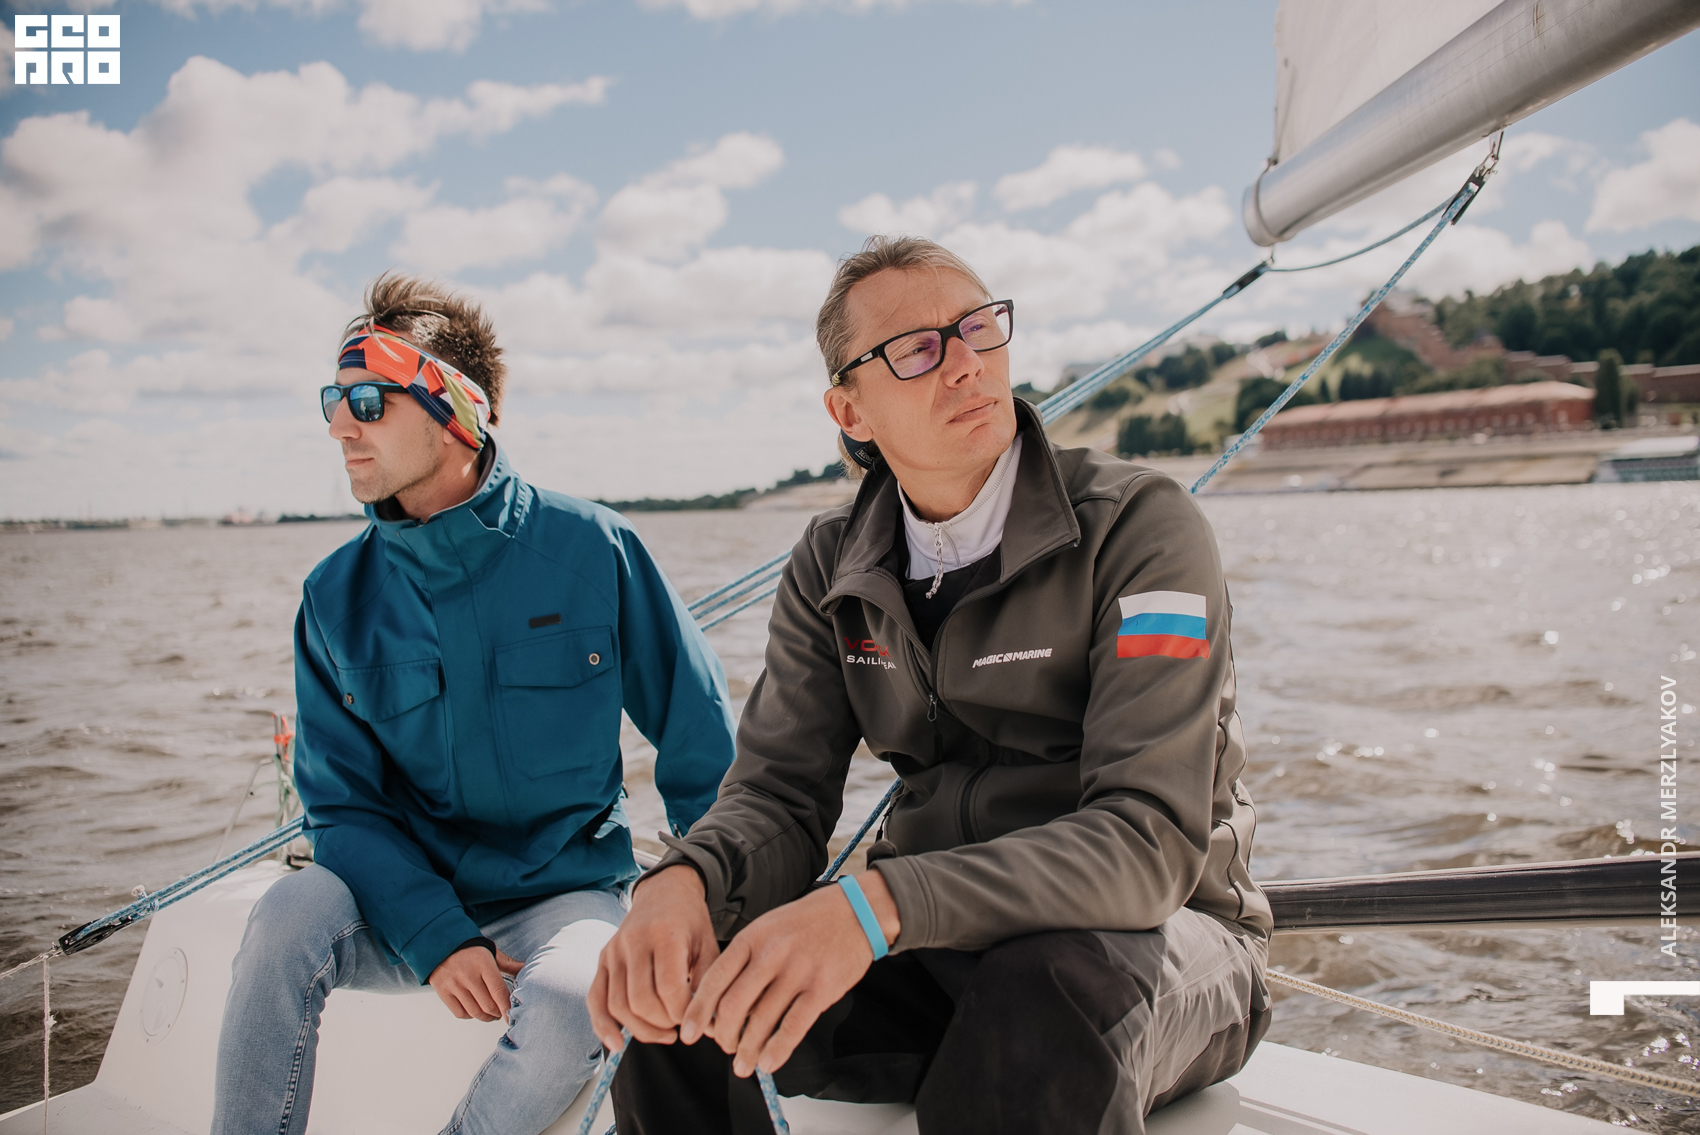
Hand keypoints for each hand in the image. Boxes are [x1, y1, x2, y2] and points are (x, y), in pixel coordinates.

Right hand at [428, 945, 522, 1022]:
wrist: (439, 944)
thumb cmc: (470, 950)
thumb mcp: (491, 952)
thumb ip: (508, 964)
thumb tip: (526, 967)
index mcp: (483, 964)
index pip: (499, 992)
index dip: (507, 1008)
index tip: (511, 1017)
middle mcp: (468, 975)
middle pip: (488, 1005)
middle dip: (498, 1013)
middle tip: (501, 1013)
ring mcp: (454, 984)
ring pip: (475, 1012)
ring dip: (486, 1017)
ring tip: (490, 1014)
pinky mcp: (443, 992)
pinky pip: (460, 1013)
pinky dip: (470, 1016)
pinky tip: (474, 1010)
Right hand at [589, 864, 719, 1050]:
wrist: (664, 892)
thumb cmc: (691, 922)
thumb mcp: (709, 945)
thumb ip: (707, 982)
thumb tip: (705, 1025)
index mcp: (665, 934)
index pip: (669, 987)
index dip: (683, 1013)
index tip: (695, 1019)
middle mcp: (634, 941)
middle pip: (642, 1000)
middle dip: (663, 1023)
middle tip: (680, 1026)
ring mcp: (614, 951)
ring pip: (618, 1005)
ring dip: (641, 1030)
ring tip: (665, 1033)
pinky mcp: (603, 960)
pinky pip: (596, 999)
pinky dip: (602, 1025)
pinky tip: (617, 1044)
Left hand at [682, 870, 899, 1078]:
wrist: (855, 911)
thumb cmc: (807, 923)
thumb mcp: (768, 928)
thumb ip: (745, 960)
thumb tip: (723, 1004)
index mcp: (753, 937)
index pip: (715, 979)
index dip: (698, 1010)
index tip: (688, 1032)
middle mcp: (772, 954)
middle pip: (734, 1005)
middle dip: (723, 1035)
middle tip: (724, 1047)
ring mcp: (798, 971)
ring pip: (762, 1021)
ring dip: (747, 1049)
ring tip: (742, 1065)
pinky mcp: (822, 988)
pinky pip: (794, 1027)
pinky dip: (777, 1050)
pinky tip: (768, 1063)